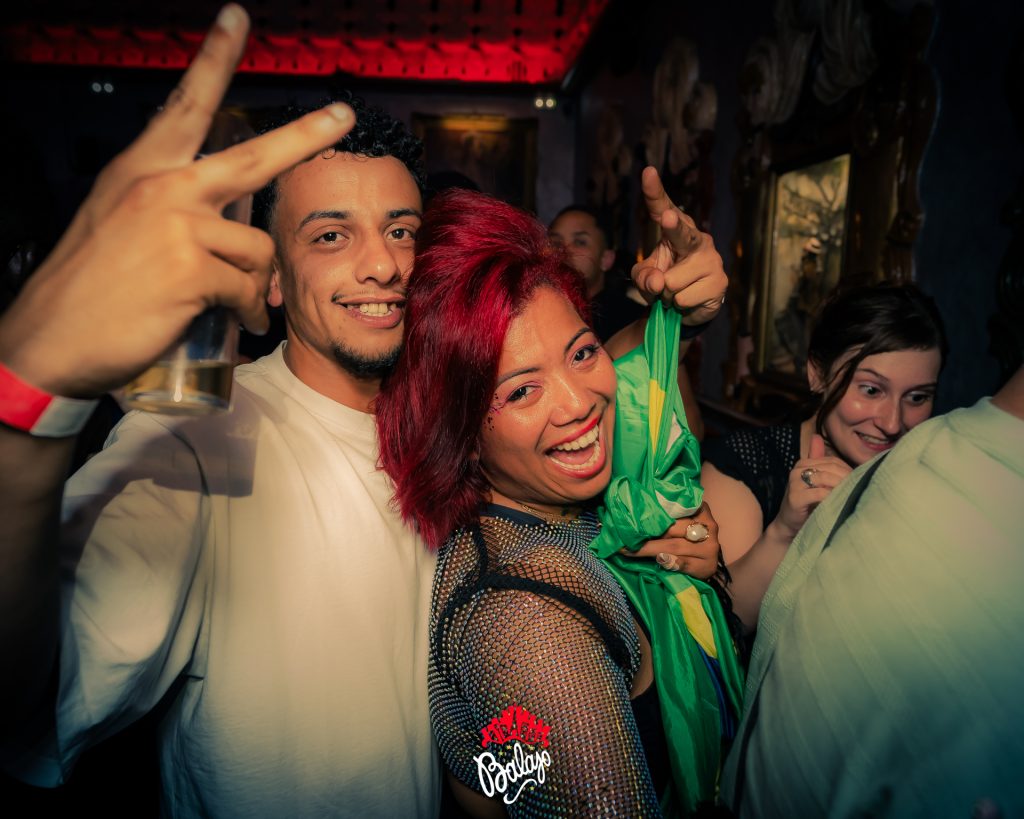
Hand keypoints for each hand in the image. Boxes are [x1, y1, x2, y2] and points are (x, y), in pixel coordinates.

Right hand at [0, 4, 353, 397]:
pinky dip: (247, 310)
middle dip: (306, 135)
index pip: (186, 104)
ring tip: (232, 305)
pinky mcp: (191, 268)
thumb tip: (222, 211)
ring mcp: (178, 225)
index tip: (237, 17)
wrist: (52, 338)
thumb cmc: (91, 288)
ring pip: (256, 247)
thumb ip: (168, 205)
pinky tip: (231, 320)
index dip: (214, 59)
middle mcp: (162, 187)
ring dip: (253, 284)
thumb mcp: (120, 223)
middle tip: (344, 115)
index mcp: (142, 169)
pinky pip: (247, 287)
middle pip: (252, 157)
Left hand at [622, 502, 720, 579]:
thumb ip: (667, 514)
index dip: (654, 511)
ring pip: (674, 546)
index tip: (633, 514)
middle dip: (648, 532)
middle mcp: (709, 526)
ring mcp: (709, 547)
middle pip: (673, 527)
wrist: (706, 563)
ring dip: (649, 548)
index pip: (677, 507)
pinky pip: (682, 563)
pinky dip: (667, 562)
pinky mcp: (706, 566)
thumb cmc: (687, 538)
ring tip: (630, 549)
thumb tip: (634, 513)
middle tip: (626, 536)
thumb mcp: (681, 521)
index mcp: (701, 509)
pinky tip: (655, 560)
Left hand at [631, 166, 726, 324]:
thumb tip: (659, 282)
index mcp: (677, 229)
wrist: (685, 309)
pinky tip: (689, 299)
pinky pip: (683, 298)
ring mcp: (712, 259)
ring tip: (675, 292)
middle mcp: (697, 238)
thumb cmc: (663, 283)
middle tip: (667, 219)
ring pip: (672, 282)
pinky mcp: (719, 282)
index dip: (655, 192)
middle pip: (681, 233)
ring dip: (667, 294)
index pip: (663, 208)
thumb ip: (644, 276)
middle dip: (674, 226)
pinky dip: (678, 305)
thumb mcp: (644, 277)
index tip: (648, 172)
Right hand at [774, 434, 852, 538]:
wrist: (790, 523)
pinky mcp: (795, 497)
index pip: (832, 461)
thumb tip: (817, 437)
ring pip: (824, 478)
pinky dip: (831, 497)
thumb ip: (819, 461)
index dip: (847, 471)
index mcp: (803, 463)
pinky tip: (839, 502)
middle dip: (846, 478)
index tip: (858, 482)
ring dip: (840, 486)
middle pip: (829, 469)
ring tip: (851, 494)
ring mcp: (794, 483)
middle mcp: (797, 470)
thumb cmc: (807, 502)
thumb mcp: (815, 481)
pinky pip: (819, 493)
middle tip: (859, 488)